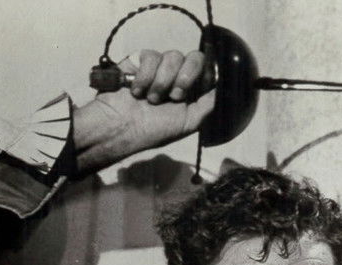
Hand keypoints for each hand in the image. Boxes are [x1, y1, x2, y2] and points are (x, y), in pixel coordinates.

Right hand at [74, 49, 214, 171]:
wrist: (122, 128)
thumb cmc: (154, 130)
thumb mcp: (189, 123)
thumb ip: (208, 104)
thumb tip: (219, 85)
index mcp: (191, 91)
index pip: (208, 70)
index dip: (206, 74)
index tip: (198, 87)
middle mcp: (177, 77)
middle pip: (195, 57)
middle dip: (186, 77)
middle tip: (175, 96)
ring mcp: (159, 67)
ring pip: (173, 56)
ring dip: (163, 81)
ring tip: (152, 99)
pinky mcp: (140, 60)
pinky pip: (152, 56)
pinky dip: (145, 77)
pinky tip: (137, 91)